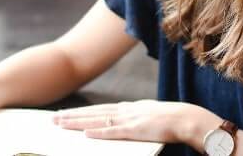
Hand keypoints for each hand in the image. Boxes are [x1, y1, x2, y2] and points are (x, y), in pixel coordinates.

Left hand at [52, 100, 220, 144]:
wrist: (188, 118)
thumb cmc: (172, 120)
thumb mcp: (149, 117)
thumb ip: (134, 119)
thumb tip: (122, 124)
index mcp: (129, 108)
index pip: (99, 109)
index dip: (81, 112)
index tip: (66, 114)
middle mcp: (126, 110)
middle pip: (93, 113)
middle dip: (72, 116)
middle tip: (54, 119)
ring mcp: (130, 119)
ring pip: (97, 120)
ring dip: (78, 122)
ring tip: (61, 124)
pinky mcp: (136, 129)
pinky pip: (114, 132)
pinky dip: (99, 132)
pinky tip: (86, 133)